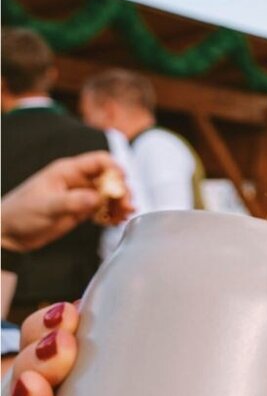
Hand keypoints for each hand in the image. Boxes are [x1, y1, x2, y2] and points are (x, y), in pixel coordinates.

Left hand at [1, 152, 132, 251]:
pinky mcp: (80, 210)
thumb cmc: (20, 214)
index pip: (99, 161)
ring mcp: (79, 196)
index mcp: (67, 171)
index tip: (123, 185)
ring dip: (119, 204)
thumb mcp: (46, 207)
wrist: (8, 234)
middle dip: (121, 191)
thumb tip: (97, 198)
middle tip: (126, 207)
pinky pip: (103, 209)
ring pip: (109, 195)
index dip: (115, 169)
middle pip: (109, 179)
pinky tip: (116, 222)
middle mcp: (76, 181)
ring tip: (123, 217)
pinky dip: (112, 214)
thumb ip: (72, 202)